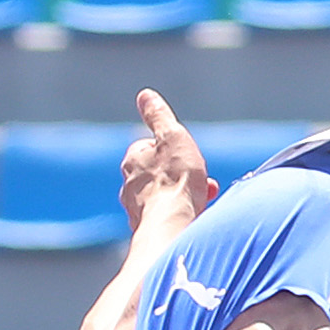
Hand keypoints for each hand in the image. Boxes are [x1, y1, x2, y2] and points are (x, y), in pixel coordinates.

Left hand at [120, 89, 215, 226]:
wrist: (173, 225)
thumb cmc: (175, 180)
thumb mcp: (172, 136)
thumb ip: (158, 116)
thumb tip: (145, 96)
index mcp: (132, 160)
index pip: (150, 148)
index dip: (173, 151)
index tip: (188, 157)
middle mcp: (129, 186)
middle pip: (158, 175)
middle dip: (180, 176)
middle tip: (200, 182)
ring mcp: (137, 211)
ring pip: (163, 199)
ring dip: (182, 197)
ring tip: (201, 201)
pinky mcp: (149, 233)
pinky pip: (166, 220)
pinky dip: (180, 217)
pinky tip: (194, 220)